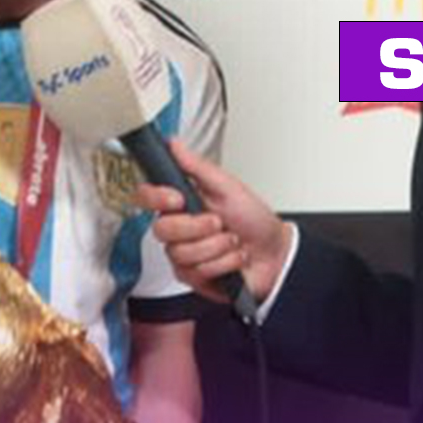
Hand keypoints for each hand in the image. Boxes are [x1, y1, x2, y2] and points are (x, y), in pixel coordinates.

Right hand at [133, 141, 293, 304]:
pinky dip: (223, 263)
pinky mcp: (193, 276)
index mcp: (183, 202)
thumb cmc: (255, 220)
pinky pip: (196, 271)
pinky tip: (233, 259)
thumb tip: (174, 145)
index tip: (178, 199)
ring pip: (182, 253)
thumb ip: (198, 167)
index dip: (156, 198)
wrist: (275, 253)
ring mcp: (184, 254)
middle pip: (162, 229)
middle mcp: (179, 228)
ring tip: (232, 241)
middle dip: (198, 227)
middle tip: (219, 222)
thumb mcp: (229, 187)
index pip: (148, 196)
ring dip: (217, 246)